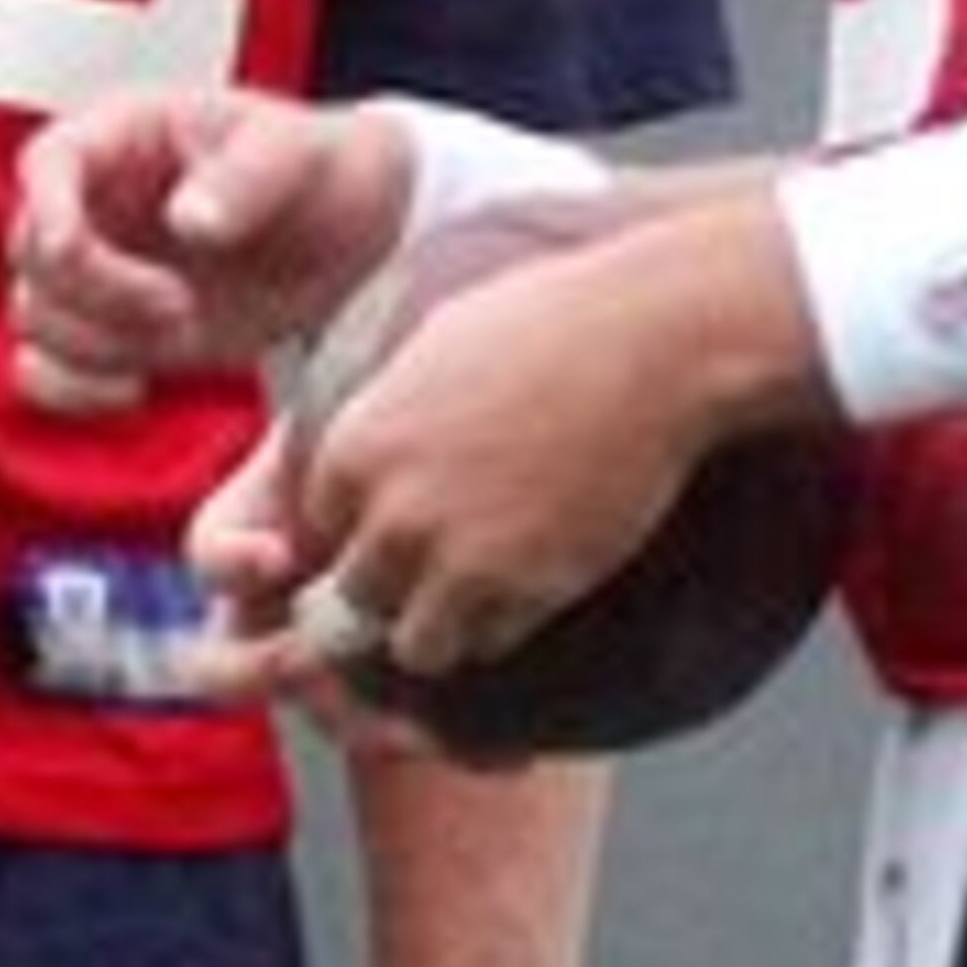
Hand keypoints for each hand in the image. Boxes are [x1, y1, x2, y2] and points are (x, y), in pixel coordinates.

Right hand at [7, 89, 411, 413]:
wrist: (352, 237)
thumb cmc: (320, 169)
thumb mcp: (298, 153)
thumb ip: (247, 177)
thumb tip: (189, 221)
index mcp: (126, 136)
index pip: (49, 160)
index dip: (46, 206)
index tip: (71, 247)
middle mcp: (94, 201)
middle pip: (31, 252)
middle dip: (99, 291)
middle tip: (184, 305)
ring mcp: (97, 271)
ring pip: (33, 314)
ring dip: (93, 342)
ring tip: (184, 332)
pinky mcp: (108, 332)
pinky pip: (43, 369)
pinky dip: (73, 390)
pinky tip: (138, 389)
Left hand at [259, 215, 720, 693]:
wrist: (651, 346)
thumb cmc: (548, 322)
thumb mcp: (430, 347)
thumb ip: (382, 411)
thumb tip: (362, 441)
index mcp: (357, 447)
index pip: (315, 526)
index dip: (359, 522)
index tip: (396, 513)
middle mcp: (394, 516)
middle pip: (356, 594)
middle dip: (393, 583)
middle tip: (441, 558)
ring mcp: (459, 562)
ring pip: (414, 643)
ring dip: (441, 625)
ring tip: (479, 589)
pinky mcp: (528, 591)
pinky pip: (488, 644)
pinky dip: (503, 625)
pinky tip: (530, 579)